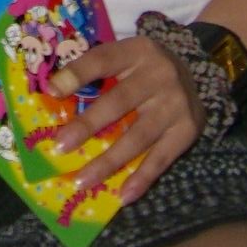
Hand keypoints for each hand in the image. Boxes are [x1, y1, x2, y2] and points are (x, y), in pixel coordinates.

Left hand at [48, 34, 203, 204]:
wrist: (194, 77)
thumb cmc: (145, 71)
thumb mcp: (125, 59)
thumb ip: (96, 73)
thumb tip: (55, 93)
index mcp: (138, 51)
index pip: (103, 60)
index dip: (77, 74)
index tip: (52, 92)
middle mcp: (160, 74)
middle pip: (118, 102)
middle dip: (88, 126)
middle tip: (61, 147)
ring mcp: (176, 103)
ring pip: (138, 136)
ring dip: (108, 161)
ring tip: (82, 180)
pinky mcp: (188, 130)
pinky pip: (161, 158)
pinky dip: (142, 178)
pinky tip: (123, 196)